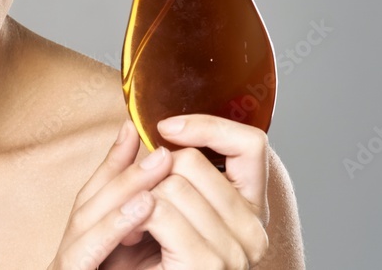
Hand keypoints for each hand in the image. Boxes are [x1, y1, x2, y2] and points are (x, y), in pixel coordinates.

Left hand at [48, 115, 268, 269]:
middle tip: (141, 204)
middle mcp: (252, 230)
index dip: (208, 127)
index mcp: (248, 210)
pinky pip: (159, 211)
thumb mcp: (155, 209)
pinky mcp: (207, 263)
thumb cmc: (149, 263)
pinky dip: (134, 218)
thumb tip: (130, 125)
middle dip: (153, 176)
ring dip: (139, 200)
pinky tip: (132, 236)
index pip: (252, 144)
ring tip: (134, 225)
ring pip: (171, 184)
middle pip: (192, 161)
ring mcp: (234, 250)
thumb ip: (145, 169)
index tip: (167, 128)